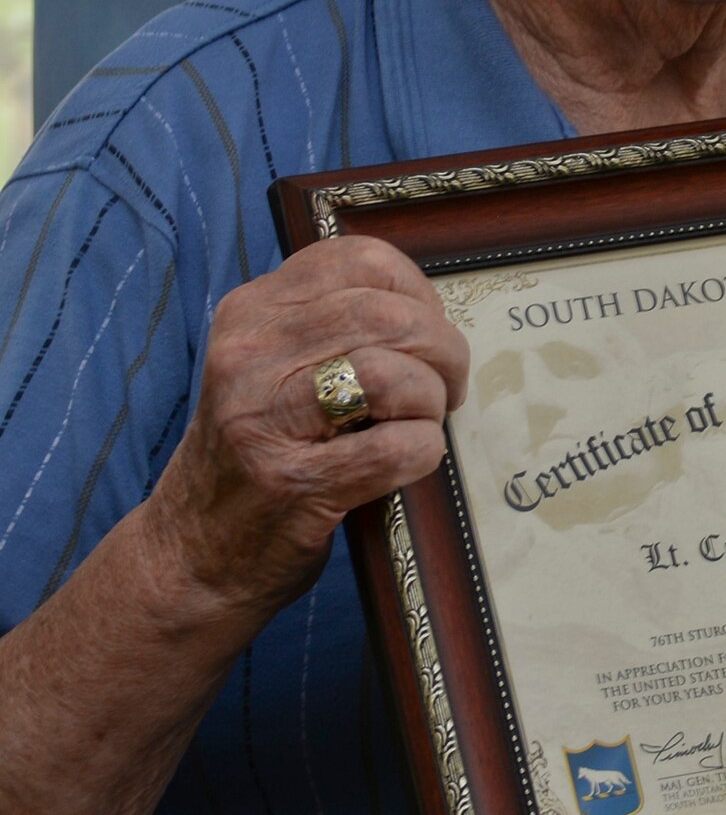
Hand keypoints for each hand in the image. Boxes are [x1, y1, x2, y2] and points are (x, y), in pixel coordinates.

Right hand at [144, 236, 469, 626]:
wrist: (190, 554)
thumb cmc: (253, 456)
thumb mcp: (269, 369)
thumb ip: (328, 327)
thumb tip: (427, 309)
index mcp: (250, 313)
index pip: (359, 260)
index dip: (417, 292)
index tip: (428, 329)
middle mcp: (249, 355)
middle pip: (387, 314)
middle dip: (442, 349)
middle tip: (446, 386)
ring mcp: (264, 419)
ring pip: (393, 373)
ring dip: (431, 401)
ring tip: (422, 423)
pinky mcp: (292, 482)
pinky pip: (396, 447)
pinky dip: (423, 453)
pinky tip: (408, 463)